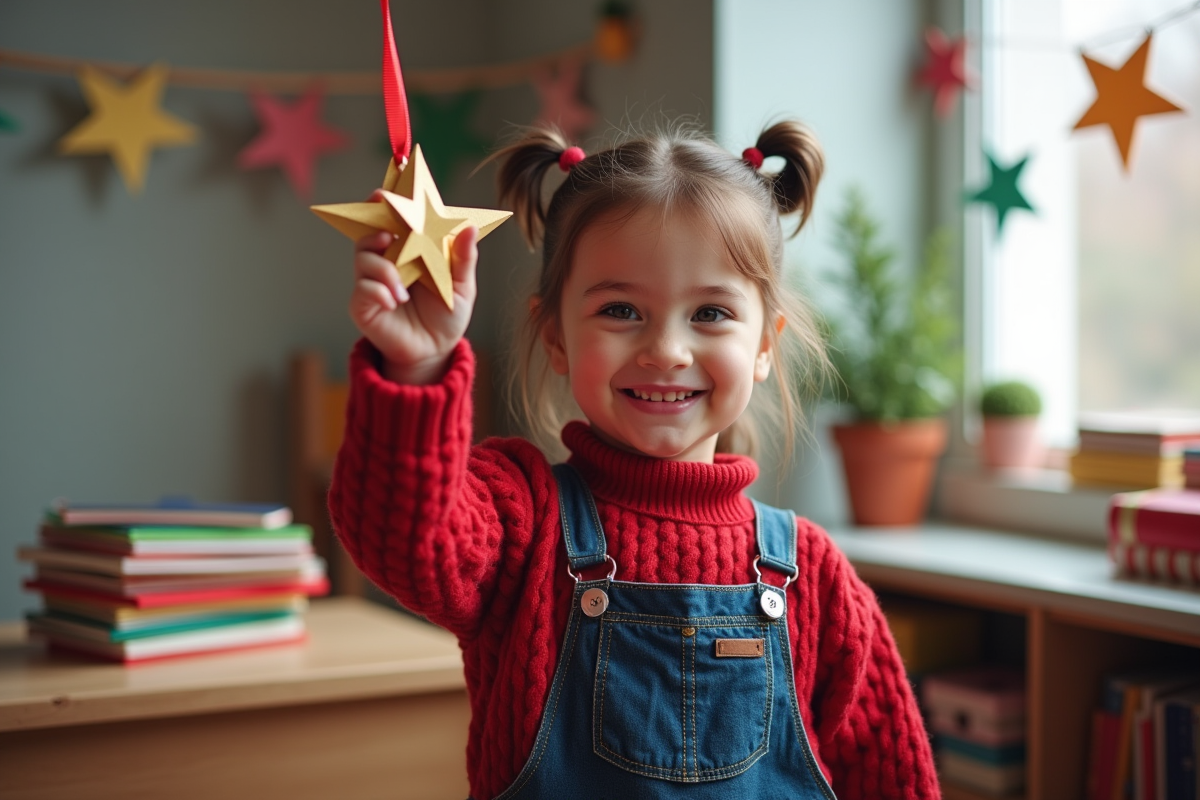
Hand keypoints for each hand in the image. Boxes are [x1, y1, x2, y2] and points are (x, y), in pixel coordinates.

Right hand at [349, 191, 478, 384]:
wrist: (436, 350)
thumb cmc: (448, 313)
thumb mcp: (462, 286)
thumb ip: (464, 259)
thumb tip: (470, 228)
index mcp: (409, 248)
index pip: (393, 218)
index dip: (386, 203)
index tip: (385, 194)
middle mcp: (386, 259)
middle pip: (369, 231)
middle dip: (373, 224)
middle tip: (387, 231)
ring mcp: (372, 281)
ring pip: (363, 258)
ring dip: (383, 269)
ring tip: (403, 290)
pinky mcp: (363, 304)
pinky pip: (362, 289)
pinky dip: (378, 291)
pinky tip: (395, 301)